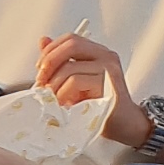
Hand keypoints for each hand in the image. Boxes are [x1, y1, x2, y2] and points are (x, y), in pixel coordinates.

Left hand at [36, 34, 153, 148]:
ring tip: (52, 98)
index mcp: (97, 53)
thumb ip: (60, 62)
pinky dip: (63, 93)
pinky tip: (64, 103)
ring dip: (54, 85)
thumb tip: (43, 41)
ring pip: (70, 67)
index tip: (40, 67)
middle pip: (71, 45)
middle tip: (41, 81)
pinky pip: (76, 82)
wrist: (124, 125)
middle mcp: (105, 56)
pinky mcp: (109, 83)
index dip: (50, 50)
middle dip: (50, 62)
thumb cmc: (100, 105)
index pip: (70, 39)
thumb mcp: (75, 81)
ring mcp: (109, 68)